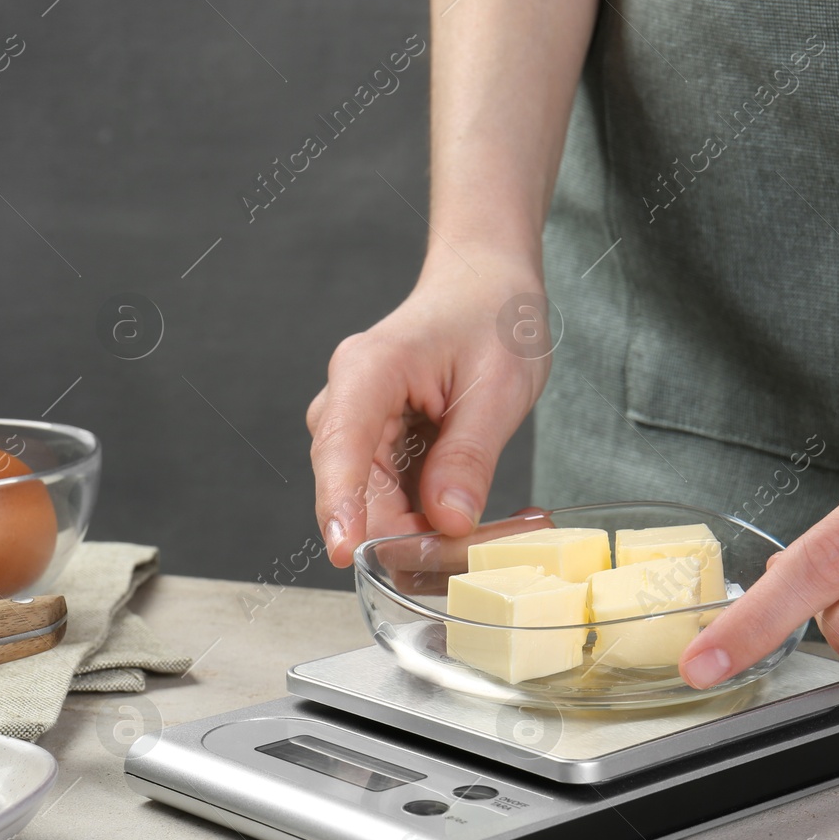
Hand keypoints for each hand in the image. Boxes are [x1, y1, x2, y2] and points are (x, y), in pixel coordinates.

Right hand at [307, 251, 551, 566]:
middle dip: (403, 532)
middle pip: (355, 490)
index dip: (340, 505)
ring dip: (422, 527)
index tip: (345, 553)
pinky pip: (392, 499)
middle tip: (471, 549)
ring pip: (374, 504)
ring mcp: (358, 428)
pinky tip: (469, 509)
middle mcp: (349, 402)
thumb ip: (470, 457)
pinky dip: (428, 515)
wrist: (485, 287)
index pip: (339, 446)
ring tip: (488, 524)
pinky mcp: (375, 448)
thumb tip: (448, 523)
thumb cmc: (491, 318)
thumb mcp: (499, 387)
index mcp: (368, 371)